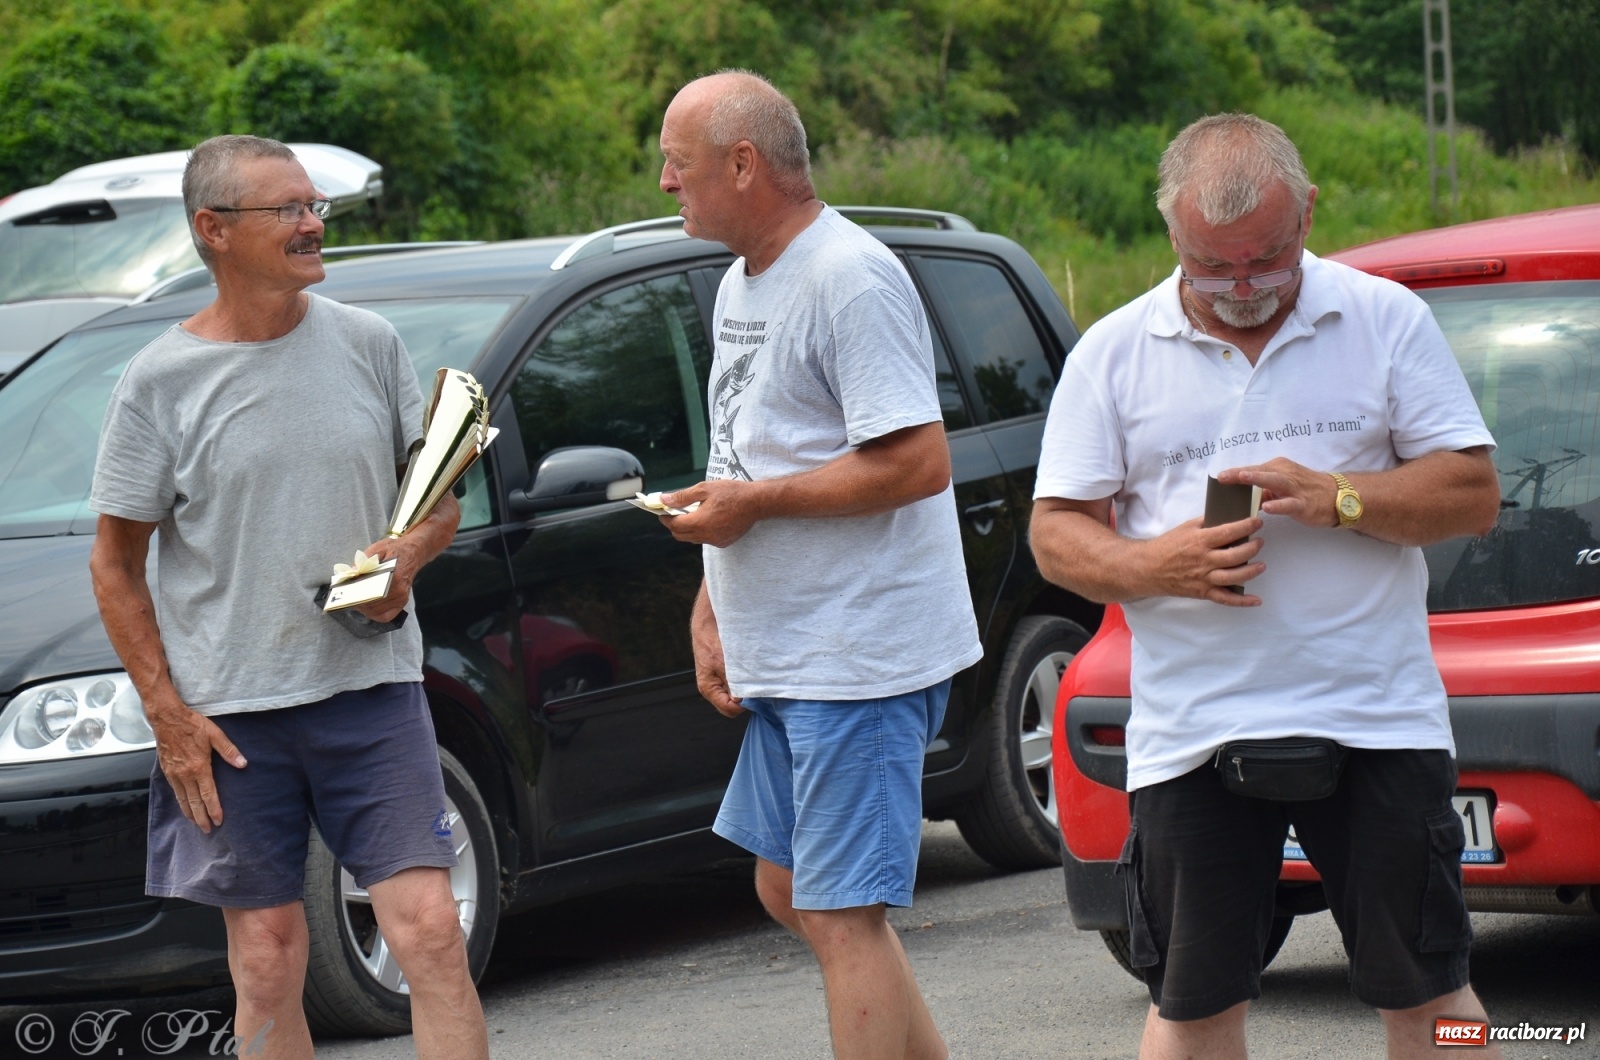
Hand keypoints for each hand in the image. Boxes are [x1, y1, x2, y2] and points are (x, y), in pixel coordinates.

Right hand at [146, 692, 246, 832]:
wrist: (166, 718)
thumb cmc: (191, 724)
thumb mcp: (215, 734)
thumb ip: (229, 750)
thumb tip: (243, 763)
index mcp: (199, 767)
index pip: (208, 794)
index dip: (214, 809)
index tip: (219, 820)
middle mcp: (185, 774)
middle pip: (194, 802)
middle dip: (201, 818)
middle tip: (208, 830)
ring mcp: (174, 774)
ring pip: (182, 799)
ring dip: (190, 813)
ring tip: (196, 824)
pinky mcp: (167, 771)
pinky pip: (174, 791)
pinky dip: (180, 802)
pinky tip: (184, 806)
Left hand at [352, 534, 425, 622]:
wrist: (413, 553)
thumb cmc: (395, 550)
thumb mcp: (378, 549)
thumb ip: (364, 560)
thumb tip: (352, 572)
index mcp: (393, 576)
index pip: (370, 592)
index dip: (355, 595)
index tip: (345, 592)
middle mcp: (399, 591)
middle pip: (372, 605)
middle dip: (357, 602)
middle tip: (347, 597)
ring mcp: (401, 598)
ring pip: (377, 612)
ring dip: (363, 609)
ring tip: (354, 601)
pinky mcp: (402, 602)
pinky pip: (386, 616)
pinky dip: (375, 615)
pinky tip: (367, 608)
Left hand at [659, 480, 763, 547]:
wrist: (756, 502)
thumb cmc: (731, 492)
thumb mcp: (704, 489)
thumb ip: (682, 496)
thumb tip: (664, 500)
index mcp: (699, 522)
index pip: (674, 524)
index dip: (665, 518)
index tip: (662, 511)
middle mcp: (706, 535)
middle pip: (680, 535)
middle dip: (673, 525)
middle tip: (673, 513)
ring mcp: (715, 541)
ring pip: (692, 539)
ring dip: (687, 529)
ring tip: (690, 514)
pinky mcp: (724, 542)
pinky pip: (705, 540)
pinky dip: (700, 532)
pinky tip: (706, 519)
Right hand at [691, 585, 744, 716]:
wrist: (710, 622)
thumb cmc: (714, 641)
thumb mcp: (725, 664)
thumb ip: (734, 684)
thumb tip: (743, 701)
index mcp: (709, 689)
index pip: (730, 710)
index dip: (744, 705)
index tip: (755, 693)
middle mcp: (712, 688)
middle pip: (733, 705)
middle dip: (745, 698)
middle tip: (757, 685)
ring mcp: (718, 680)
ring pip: (736, 694)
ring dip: (746, 687)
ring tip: (752, 675)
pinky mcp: (724, 672)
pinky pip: (737, 683)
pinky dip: (744, 679)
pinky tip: (749, 669)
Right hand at [1143, 515, 1266, 605]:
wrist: (1148, 568)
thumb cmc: (1167, 546)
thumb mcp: (1186, 527)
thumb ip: (1207, 522)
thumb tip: (1229, 517)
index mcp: (1200, 541)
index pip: (1230, 532)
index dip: (1247, 526)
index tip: (1258, 522)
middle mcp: (1204, 560)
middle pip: (1236, 555)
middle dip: (1253, 547)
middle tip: (1259, 542)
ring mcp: (1204, 578)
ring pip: (1235, 577)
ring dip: (1252, 571)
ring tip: (1261, 565)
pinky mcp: (1203, 592)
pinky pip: (1225, 599)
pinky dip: (1242, 601)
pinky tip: (1256, 600)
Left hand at [1219, 458, 1337, 528]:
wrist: (1338, 496)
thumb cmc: (1306, 491)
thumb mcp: (1281, 488)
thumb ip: (1261, 492)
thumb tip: (1240, 499)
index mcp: (1277, 469)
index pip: (1252, 470)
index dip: (1235, 473)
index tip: (1217, 477)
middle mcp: (1285, 474)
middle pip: (1260, 472)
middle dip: (1240, 473)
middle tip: (1222, 477)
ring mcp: (1295, 488)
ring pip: (1274, 481)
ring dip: (1258, 479)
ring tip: (1242, 478)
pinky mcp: (1303, 503)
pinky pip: (1289, 503)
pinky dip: (1278, 504)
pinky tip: (1267, 507)